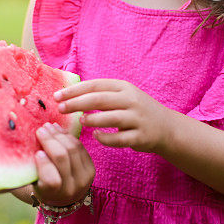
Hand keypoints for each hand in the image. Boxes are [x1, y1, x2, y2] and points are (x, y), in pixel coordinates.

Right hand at [33, 122, 94, 206]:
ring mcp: (83, 179)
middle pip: (62, 157)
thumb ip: (32, 167)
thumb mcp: (33, 182)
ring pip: (72, 149)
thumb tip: (27, 140)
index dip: (45, 164)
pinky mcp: (91, 169)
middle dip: (50, 140)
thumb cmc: (41, 186)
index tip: (37, 152)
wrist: (63, 197)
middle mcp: (70, 189)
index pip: (52, 180)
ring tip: (49, 126)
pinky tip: (59, 130)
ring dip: (59, 135)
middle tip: (41, 129)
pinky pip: (80, 148)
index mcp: (52, 195)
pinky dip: (69, 137)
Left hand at [55, 79, 172, 153]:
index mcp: (124, 87)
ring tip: (80, 121)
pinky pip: (119, 138)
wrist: (167, 128)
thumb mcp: (123, 96)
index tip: (57, 96)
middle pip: (100, 99)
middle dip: (77, 103)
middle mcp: (132, 100)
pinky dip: (105, 138)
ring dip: (92, 119)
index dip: (74, 90)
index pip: (95, 85)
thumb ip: (101, 94)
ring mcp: (138, 118)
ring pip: (111, 118)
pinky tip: (96, 136)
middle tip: (61, 108)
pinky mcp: (141, 136)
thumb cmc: (136, 111)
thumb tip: (69, 95)